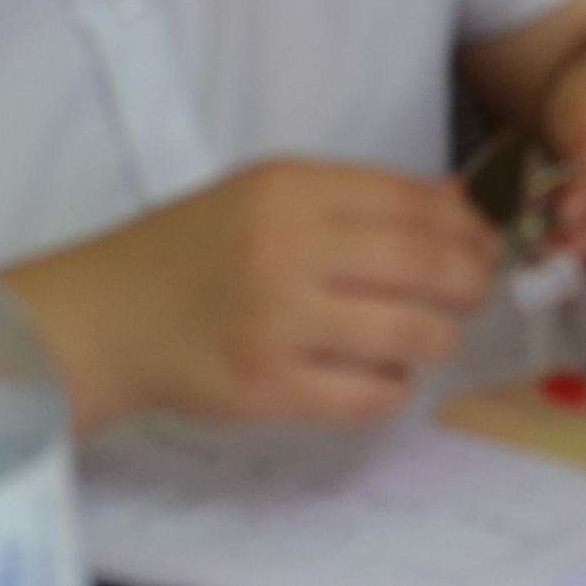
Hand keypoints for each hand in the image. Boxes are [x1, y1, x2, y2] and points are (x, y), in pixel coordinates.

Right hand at [44, 160, 499, 427]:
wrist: (101, 319)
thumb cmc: (190, 253)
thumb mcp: (265, 195)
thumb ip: (359, 196)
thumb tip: (459, 204)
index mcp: (290, 190)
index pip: (416, 203)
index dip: (468, 229)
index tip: (483, 247)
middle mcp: (286, 251)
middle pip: (429, 267)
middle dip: (471, 285)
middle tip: (470, 296)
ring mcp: (277, 324)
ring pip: (414, 334)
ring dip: (438, 339)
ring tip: (425, 338)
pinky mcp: (268, 389)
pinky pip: (373, 395)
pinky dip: (393, 388)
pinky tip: (377, 375)